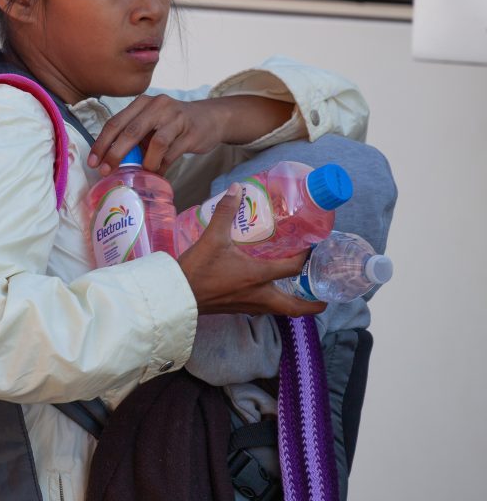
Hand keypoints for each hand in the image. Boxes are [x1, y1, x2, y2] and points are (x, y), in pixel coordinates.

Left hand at [88, 94, 294, 174]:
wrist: (210, 118)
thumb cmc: (173, 124)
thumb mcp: (150, 124)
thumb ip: (133, 136)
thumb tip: (110, 161)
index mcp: (142, 103)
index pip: (115, 122)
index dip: (102, 143)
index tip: (93, 161)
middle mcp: (158, 105)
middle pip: (130, 131)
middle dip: (115, 154)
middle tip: (106, 171)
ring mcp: (176, 118)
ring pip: (155, 143)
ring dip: (146, 162)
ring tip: (141, 173)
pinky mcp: (191, 132)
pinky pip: (172, 153)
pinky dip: (162, 165)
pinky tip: (157, 173)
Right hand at [177, 185, 325, 317]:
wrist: (177, 294)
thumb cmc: (197, 268)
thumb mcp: (212, 238)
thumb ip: (226, 213)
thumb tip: (236, 189)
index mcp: (258, 275)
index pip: (293, 268)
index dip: (305, 257)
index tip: (310, 248)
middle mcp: (259, 294)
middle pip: (295, 307)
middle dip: (312, 305)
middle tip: (323, 298)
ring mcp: (248, 305)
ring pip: (279, 311)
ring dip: (292, 305)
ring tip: (298, 294)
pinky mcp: (236, 309)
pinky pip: (262, 310)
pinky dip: (272, 304)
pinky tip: (265, 292)